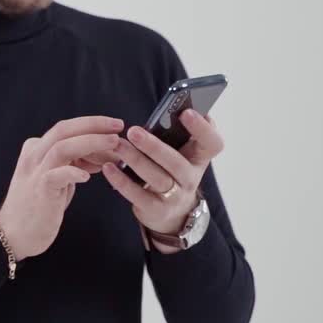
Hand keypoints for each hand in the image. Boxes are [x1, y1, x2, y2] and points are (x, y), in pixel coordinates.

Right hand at [0, 116, 124, 259]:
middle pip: (63, 130)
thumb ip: (74, 162)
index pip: (66, 129)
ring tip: (113, 143)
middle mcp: (34, 156)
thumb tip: (103, 153)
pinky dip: (72, 172)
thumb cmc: (40, 206)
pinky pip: (55, 176)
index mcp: (37, 149)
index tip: (114, 127)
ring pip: (61, 148)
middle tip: (118, 125)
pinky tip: (87, 175)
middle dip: (93, 124)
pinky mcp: (39, 192)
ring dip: (90, 142)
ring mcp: (35, 173)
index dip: (92, 125)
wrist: (14, 233)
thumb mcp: (57, 177)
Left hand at [101, 110, 224, 252]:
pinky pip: (138, 196)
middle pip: (177, 163)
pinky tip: (109, 168)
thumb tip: (170, 109)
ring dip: (135, 160)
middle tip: (133, 131)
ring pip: (157, 178)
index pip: (213, 143)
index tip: (186, 112)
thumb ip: (177, 133)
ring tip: (117, 145)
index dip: (202, 128)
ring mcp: (176, 197)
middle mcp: (191, 178)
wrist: (172, 213)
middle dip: (155, 147)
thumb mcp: (181, 152)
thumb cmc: (172, 170)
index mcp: (200, 158)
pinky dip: (122, 182)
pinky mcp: (156, 210)